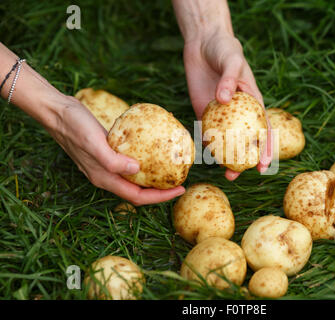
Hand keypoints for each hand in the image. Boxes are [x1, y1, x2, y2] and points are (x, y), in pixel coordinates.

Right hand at [49, 96, 184, 205]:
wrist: (58, 112)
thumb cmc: (75, 126)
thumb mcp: (94, 142)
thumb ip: (113, 160)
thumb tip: (137, 169)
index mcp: (105, 178)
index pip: (137, 196)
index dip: (160, 197)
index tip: (180, 189)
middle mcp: (106, 176)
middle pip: (138, 191)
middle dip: (160, 191)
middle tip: (180, 182)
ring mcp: (106, 166)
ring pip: (134, 179)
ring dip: (153, 179)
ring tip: (171, 171)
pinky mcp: (108, 154)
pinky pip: (130, 164)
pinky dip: (145, 163)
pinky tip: (154, 153)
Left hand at [184, 31, 271, 179]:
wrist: (204, 43)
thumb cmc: (225, 50)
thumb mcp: (232, 61)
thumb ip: (230, 80)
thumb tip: (224, 101)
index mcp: (253, 104)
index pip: (264, 131)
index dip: (266, 150)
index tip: (263, 167)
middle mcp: (239, 114)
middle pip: (245, 143)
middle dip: (243, 162)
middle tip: (235, 176)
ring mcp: (220, 115)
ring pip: (225, 142)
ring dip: (224, 159)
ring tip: (222, 174)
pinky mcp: (203, 112)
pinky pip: (205, 131)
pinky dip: (206, 144)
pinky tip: (203, 156)